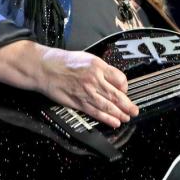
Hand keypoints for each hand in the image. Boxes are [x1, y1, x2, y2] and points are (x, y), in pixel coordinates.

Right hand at [0, 41, 138, 126]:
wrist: (44, 68)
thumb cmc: (63, 62)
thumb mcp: (86, 58)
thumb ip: (101, 69)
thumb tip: (113, 80)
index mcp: (98, 66)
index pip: (120, 79)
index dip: (125, 87)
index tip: (125, 91)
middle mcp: (94, 79)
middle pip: (117, 95)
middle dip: (128, 105)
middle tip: (134, 111)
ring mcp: (86, 92)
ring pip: (108, 106)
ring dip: (120, 114)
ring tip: (127, 118)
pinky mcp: (78, 102)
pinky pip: (96, 112)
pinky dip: (106, 118)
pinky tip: (114, 122)